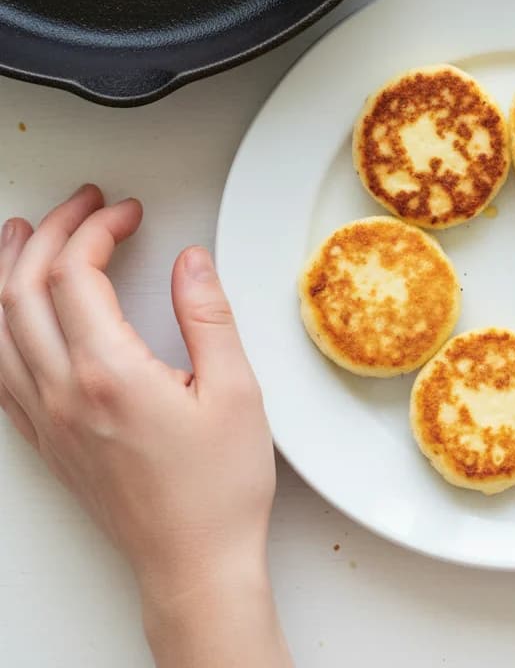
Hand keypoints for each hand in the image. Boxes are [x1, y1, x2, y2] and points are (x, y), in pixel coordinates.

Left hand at [0, 185, 292, 666]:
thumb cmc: (217, 488)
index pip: (75, 275)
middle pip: (22, 290)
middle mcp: (62, 393)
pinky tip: (10, 317)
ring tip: (21, 237)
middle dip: (49, 234)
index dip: (97, 229)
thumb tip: (191, 260)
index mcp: (108, 374)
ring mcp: (45, 419)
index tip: (127, 213)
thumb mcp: (235, 390)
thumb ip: (206, 315)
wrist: (193, 564)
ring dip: (4, 273)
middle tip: (82, 207)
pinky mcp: (45, 440)